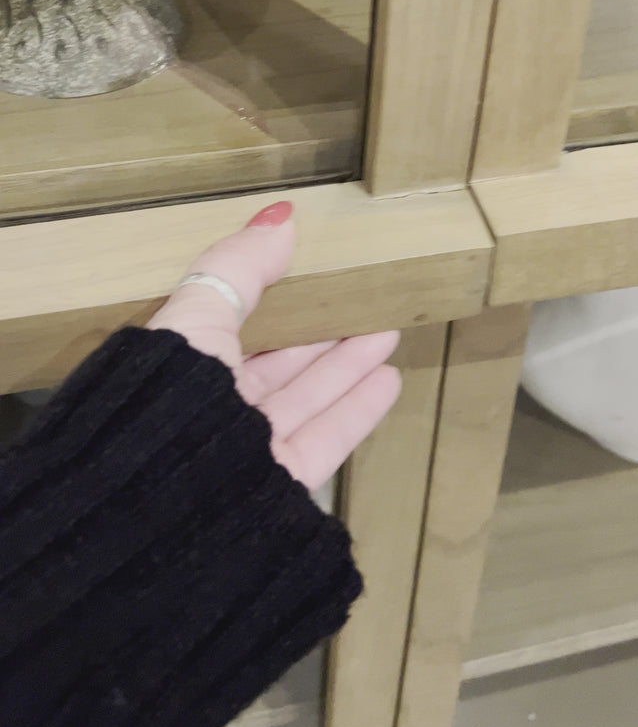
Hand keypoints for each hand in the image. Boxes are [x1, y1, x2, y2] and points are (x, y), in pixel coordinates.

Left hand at [146, 201, 400, 490]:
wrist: (161, 508)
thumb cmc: (168, 402)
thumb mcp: (198, 318)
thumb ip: (238, 268)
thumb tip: (281, 217)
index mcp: (177, 371)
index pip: (231, 331)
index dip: (271, 302)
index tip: (310, 276)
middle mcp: (209, 414)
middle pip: (275, 367)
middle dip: (317, 335)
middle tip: (361, 305)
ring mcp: (245, 454)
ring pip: (304, 400)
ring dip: (346, 366)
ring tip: (386, 334)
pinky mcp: (277, 487)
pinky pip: (324, 439)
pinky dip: (356, 409)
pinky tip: (386, 380)